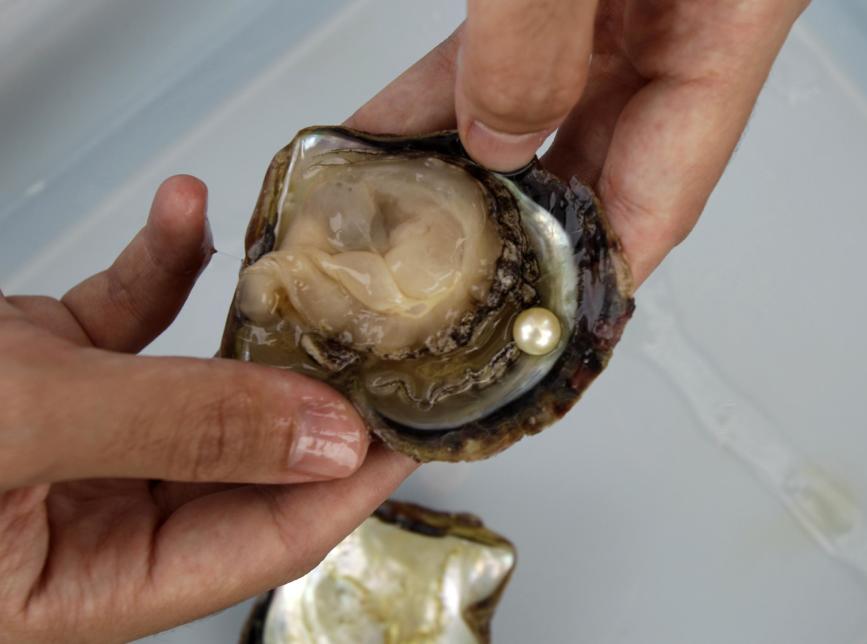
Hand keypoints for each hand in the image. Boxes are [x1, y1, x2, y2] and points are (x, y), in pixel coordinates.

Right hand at [0, 176, 415, 641]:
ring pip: (196, 389)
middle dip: (310, 398)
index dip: (346, 486)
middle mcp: (86, 518)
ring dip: (244, 327)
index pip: (260, 544)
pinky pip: (127, 322)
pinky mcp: (43, 372)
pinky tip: (184, 215)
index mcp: (83, 584)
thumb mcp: (15, 429)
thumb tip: (326, 437)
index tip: (414, 426)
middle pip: (243, 464)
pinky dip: (160, 269)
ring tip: (303, 280)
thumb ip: (180, 430)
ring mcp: (72, 440)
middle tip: (380, 338)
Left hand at [349, 0, 810, 287]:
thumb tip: (498, 133)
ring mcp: (623, 3)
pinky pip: (506, 57)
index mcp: (728, 19)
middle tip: (452, 294)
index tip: (543, 334)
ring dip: (468, 171)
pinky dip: (452, 97)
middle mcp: (680, 23)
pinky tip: (399, 133)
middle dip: (521, 233)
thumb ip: (538, 30)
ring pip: (543, 116)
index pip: (670, 193)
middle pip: (600, 167)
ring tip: (400, 227)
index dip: (604, 275)